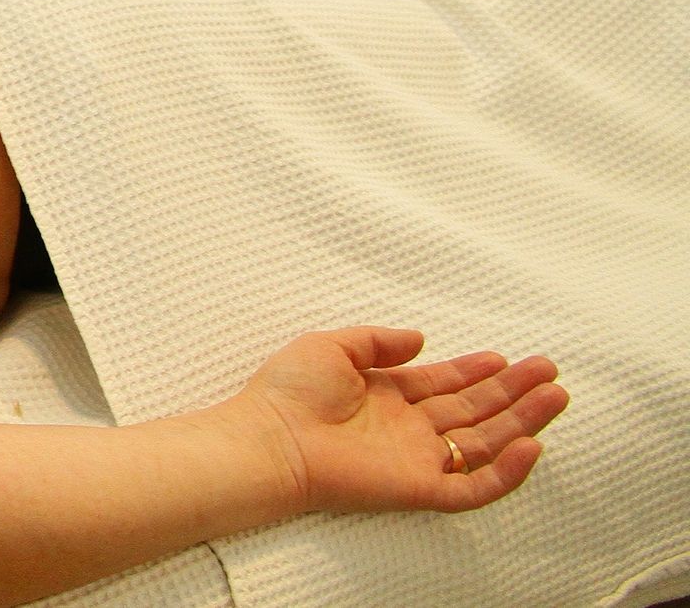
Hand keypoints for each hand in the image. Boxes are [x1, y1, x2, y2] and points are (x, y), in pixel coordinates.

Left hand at [238, 327, 567, 516]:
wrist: (271, 439)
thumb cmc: (288, 393)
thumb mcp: (331, 347)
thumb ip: (377, 341)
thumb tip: (421, 338)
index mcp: (386, 397)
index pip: (443, 384)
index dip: (475, 370)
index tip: (505, 356)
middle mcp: (407, 429)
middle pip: (473, 410)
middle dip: (512, 391)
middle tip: (549, 371)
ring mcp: (416, 459)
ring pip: (483, 443)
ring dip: (521, 421)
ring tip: (555, 396)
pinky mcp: (420, 488)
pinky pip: (472, 487)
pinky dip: (504, 472)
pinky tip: (530, 446)